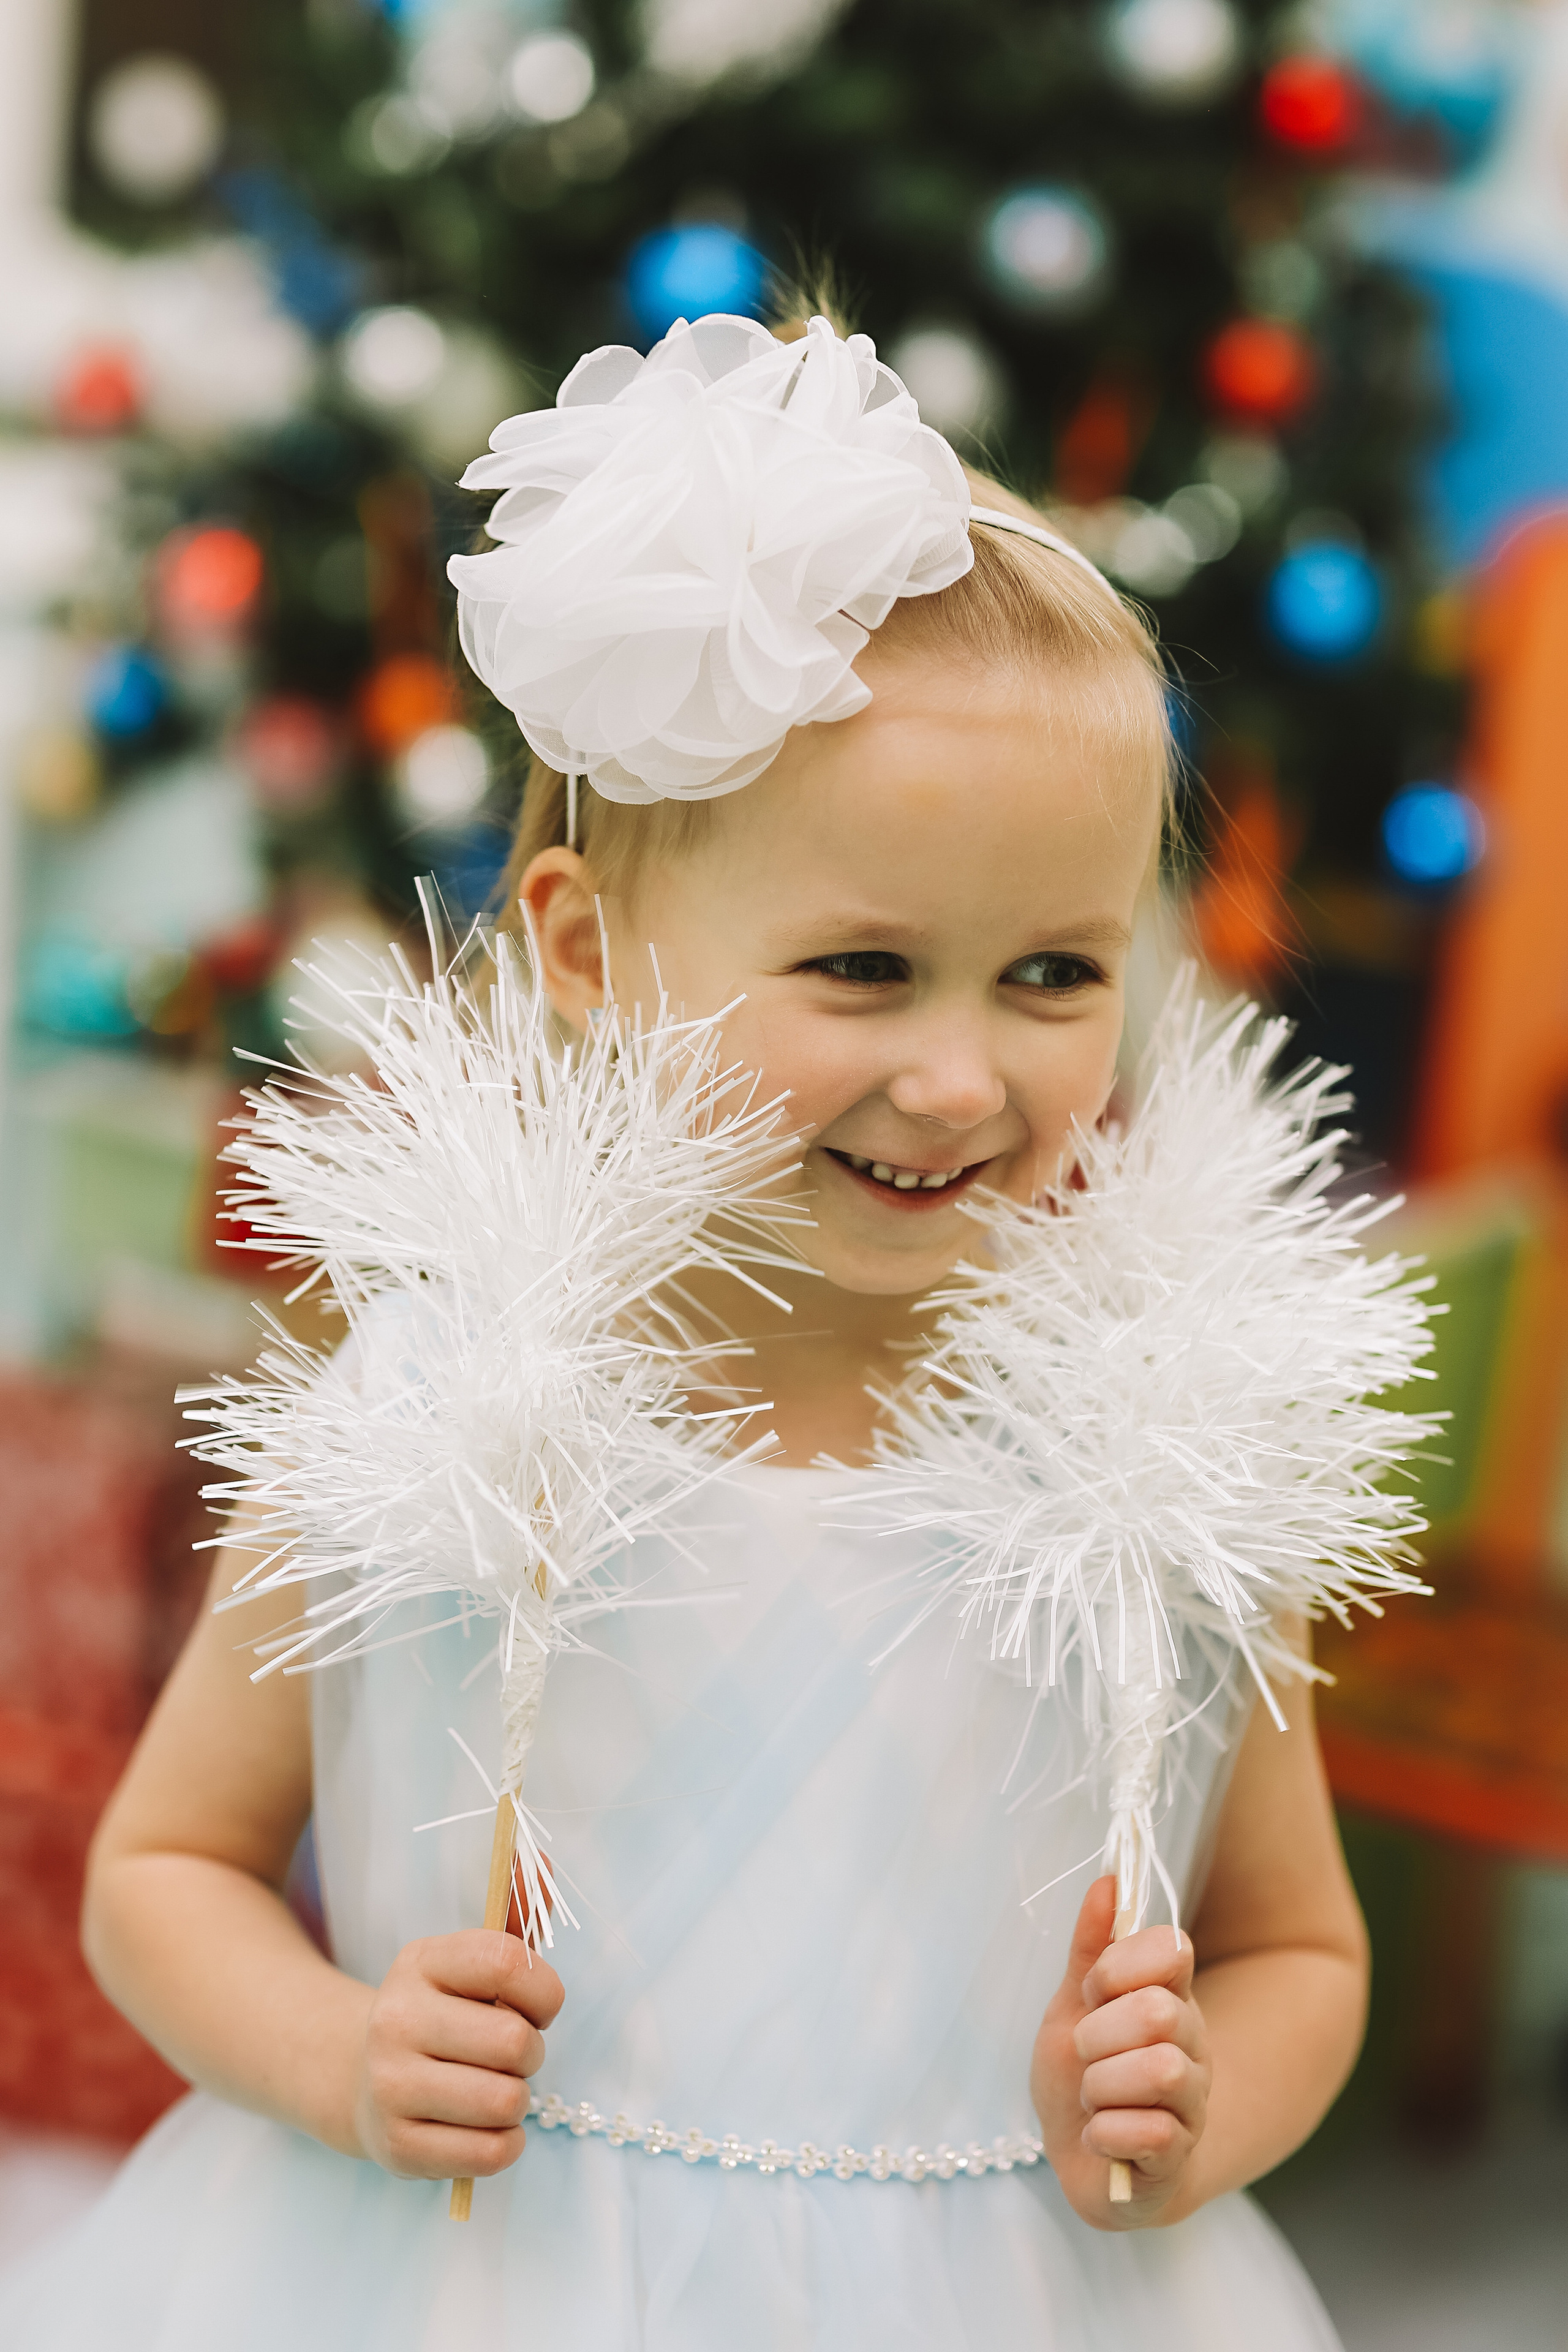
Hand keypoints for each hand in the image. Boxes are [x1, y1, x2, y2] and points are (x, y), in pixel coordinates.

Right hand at [351, 1931, 563, 2179]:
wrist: (363, 2081)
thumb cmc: (445, 2013)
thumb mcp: (472, 1959)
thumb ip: (516, 1914)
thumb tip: (541, 1862)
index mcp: (421, 1962)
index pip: (509, 1963)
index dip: (545, 1991)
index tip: (537, 2006)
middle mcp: (396, 2020)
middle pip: (514, 2041)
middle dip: (531, 2052)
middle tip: (511, 2054)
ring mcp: (390, 2087)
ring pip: (504, 2102)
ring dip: (518, 2100)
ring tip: (496, 2088)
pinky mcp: (398, 2148)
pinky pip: (490, 2153)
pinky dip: (506, 2143)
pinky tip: (486, 2127)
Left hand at [1030, 1876, 1210, 2228]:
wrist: (1084, 2158)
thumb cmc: (1081, 2073)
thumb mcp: (1072, 2004)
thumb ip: (1090, 1948)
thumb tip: (1108, 1881)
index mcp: (1168, 1997)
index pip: (1173, 1949)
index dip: (1119, 1965)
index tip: (1091, 1991)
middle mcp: (1191, 2046)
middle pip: (1159, 2011)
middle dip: (1098, 2033)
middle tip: (1084, 2054)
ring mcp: (1191, 2104)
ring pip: (1160, 2070)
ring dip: (1102, 2086)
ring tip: (1092, 2099)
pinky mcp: (1177, 2158)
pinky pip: (1149, 2133)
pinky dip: (1106, 2133)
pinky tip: (1100, 2135)